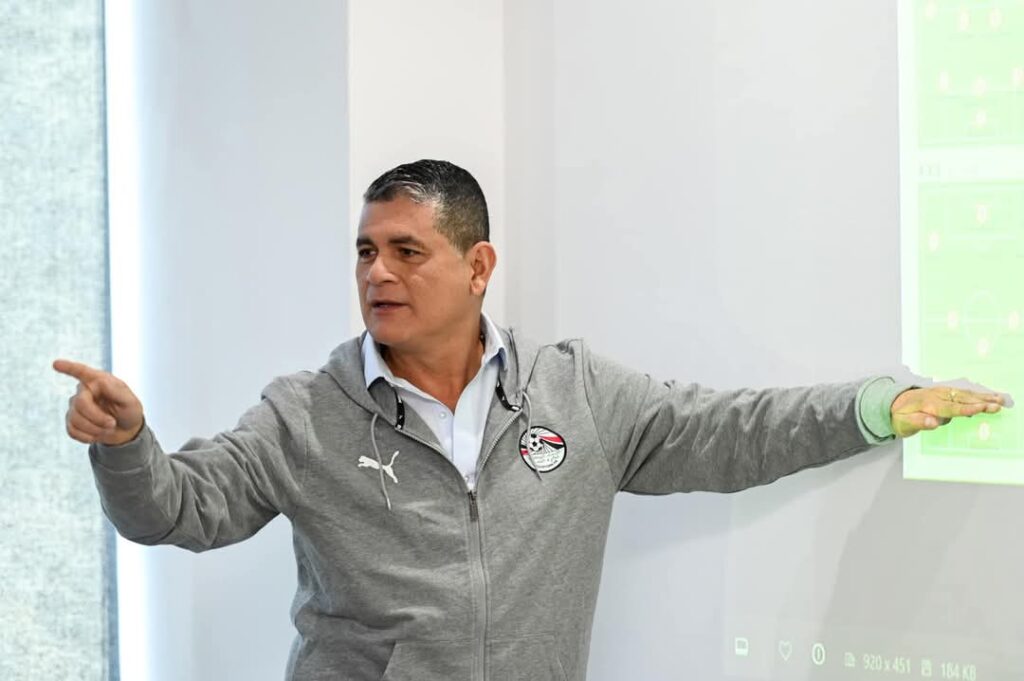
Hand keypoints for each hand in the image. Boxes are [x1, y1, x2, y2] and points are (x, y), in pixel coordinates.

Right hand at [52, 359, 144, 445]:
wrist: (126, 431)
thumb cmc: (129, 412)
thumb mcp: (131, 402)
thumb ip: (118, 392)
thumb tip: (101, 381)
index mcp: (99, 381)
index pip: (82, 372)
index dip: (69, 368)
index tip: (56, 364)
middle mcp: (84, 391)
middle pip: (80, 403)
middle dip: (97, 417)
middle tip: (112, 424)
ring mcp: (75, 406)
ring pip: (75, 419)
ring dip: (95, 429)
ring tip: (108, 428)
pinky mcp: (71, 421)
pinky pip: (72, 431)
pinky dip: (87, 436)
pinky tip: (97, 434)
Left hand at [890, 385, 1008, 438]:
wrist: (889, 404)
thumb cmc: (898, 417)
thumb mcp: (903, 423)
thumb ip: (919, 422)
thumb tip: (934, 422)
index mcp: (928, 404)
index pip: (952, 408)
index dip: (968, 409)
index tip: (983, 408)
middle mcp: (936, 396)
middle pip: (962, 399)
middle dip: (981, 401)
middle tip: (999, 403)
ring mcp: (940, 393)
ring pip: (964, 394)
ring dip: (982, 396)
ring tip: (1000, 398)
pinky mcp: (942, 393)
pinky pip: (961, 393)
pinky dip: (976, 394)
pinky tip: (988, 396)